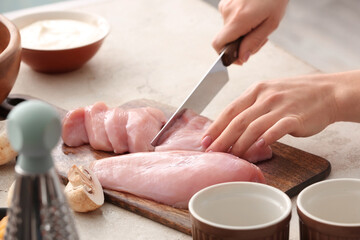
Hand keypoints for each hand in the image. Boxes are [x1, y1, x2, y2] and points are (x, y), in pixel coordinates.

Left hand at [202, 73, 343, 156]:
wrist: (327, 92)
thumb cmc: (295, 95)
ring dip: (240, 144)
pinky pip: (276, 130)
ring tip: (232, 156)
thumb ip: (251, 106)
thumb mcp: (269, 92)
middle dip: (222, 138)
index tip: (205, 140)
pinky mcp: (294, 118)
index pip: (230, 110)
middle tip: (212, 152)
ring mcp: (279, 107)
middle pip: (237, 120)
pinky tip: (257, 148)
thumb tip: (230, 127)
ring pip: (253, 127)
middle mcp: (265, 97)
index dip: (215, 127)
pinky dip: (265, 140)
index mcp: (255, 90)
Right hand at [213, 0, 287, 63]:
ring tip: (258, 24)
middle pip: (226, 40)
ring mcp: (225, 5)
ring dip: (242, 33)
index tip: (238, 58)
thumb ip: (254, 42)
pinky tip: (253, 16)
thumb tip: (242, 58)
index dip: (225, 55)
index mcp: (238, 19)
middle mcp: (227, 12)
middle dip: (241, 44)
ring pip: (229, 30)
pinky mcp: (226, 1)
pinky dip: (240, 23)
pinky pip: (230, 20)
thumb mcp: (271, 23)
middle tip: (259, 38)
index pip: (218, 44)